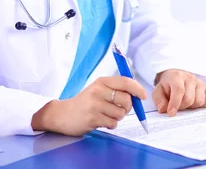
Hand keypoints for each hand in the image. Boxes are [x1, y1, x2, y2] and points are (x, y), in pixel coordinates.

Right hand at [32, 76, 146, 135]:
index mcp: (102, 81)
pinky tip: (101, 121)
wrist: (62, 114)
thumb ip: (116, 89)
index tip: (143, 96)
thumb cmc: (85, 102)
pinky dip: (111, 125)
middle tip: (121, 109)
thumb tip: (138, 94)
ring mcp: (95, 105)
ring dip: (117, 117)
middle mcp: (98, 91)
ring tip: (106, 115)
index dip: (138, 89)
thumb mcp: (98, 89)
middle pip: (126, 100)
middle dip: (128, 108)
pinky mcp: (92, 118)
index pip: (126, 82)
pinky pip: (113, 123)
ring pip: (121, 114)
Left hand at [152, 69, 205, 116]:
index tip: (171, 113)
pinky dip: (202, 105)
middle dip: (182, 107)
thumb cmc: (167, 86)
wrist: (177, 77)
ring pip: (199, 101)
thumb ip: (159, 100)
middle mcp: (190, 78)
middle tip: (177, 107)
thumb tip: (163, 109)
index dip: (175, 103)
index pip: (179, 90)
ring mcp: (200, 82)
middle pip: (189, 99)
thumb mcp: (158, 91)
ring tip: (185, 104)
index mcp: (177, 76)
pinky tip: (194, 103)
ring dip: (191, 107)